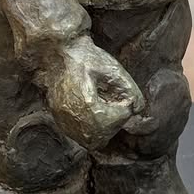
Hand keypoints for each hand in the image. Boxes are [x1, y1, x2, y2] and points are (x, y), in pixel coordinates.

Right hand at [38, 35, 143, 150]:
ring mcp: (63, 119)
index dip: (124, 110)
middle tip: (117, 105)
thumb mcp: (111, 67)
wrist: (56, 52)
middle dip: (114, 122)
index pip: (112, 119)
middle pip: (102, 135)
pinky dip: (91, 130)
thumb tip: (138, 108)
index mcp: (85, 100)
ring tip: (106, 109)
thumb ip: (128, 88)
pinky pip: (79, 137)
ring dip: (103, 130)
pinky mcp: (59, 120)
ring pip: (91, 141)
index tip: (125, 100)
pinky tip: (95, 113)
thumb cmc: (84, 57)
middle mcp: (72, 114)